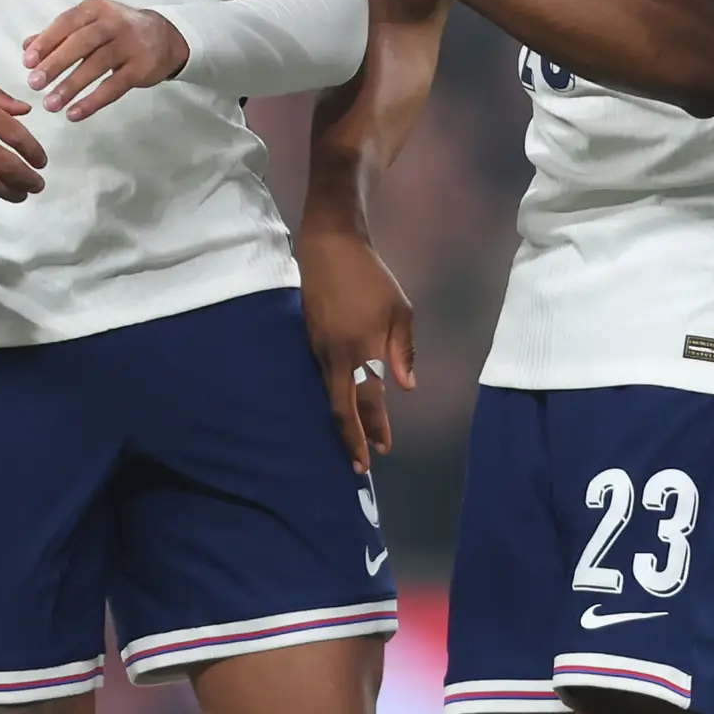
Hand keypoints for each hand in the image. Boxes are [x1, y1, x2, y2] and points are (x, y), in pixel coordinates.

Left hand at [20, 0, 188, 120]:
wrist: (165, 37)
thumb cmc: (118, 31)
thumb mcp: (90, 24)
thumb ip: (59, 35)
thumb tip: (26, 48)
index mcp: (95, 9)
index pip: (66, 23)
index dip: (46, 42)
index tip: (27, 62)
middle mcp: (112, 23)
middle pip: (81, 43)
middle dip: (55, 63)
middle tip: (34, 84)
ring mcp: (129, 44)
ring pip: (97, 65)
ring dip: (71, 86)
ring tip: (50, 105)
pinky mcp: (141, 67)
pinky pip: (114, 86)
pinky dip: (93, 101)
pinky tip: (75, 113)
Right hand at [295, 226, 415, 471]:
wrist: (328, 248)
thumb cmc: (371, 277)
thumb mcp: (400, 310)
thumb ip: (403, 350)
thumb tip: (405, 386)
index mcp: (363, 348)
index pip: (370, 400)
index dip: (376, 428)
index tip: (382, 450)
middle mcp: (336, 356)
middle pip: (341, 408)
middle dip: (351, 439)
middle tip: (360, 466)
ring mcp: (318, 350)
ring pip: (329, 395)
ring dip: (343, 420)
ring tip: (354, 441)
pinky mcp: (308, 342)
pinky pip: (322, 379)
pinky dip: (334, 398)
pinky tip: (341, 405)